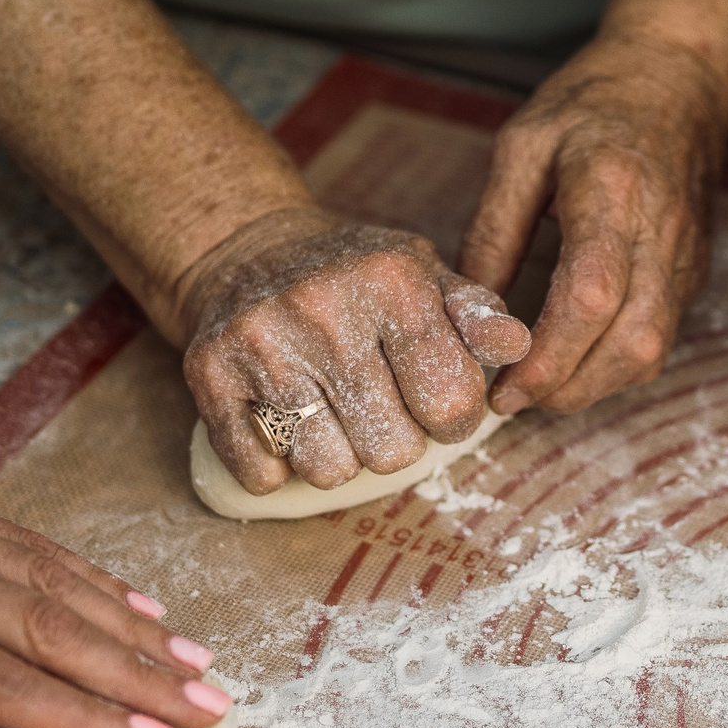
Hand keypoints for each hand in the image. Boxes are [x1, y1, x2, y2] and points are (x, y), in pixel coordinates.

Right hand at [179, 210, 529, 491]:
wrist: (246, 252)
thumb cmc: (356, 277)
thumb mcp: (425, 277)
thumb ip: (477, 316)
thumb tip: (518, 347)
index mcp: (391, 281)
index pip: (452, 404)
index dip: (453, 415)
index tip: (434, 397)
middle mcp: (322, 309)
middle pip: (392, 451)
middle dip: (396, 440)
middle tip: (378, 402)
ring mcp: (259, 344)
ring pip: (328, 471)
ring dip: (338, 455)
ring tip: (332, 410)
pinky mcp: (209, 377)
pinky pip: (262, 475)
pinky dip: (278, 464)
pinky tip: (283, 418)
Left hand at [461, 30, 721, 414]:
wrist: (678, 83)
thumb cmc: (593, 104)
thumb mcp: (522, 147)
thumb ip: (494, 227)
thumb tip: (469, 307)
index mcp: (613, 192)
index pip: (592, 295)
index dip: (550, 355)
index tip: (505, 385)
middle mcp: (661, 232)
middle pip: (631, 340)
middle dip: (570, 388)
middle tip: (513, 400)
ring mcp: (685, 258)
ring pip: (653, 350)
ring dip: (594, 386)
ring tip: (539, 390)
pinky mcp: (693, 273)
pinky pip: (661, 339)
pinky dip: (616, 367)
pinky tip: (575, 363)